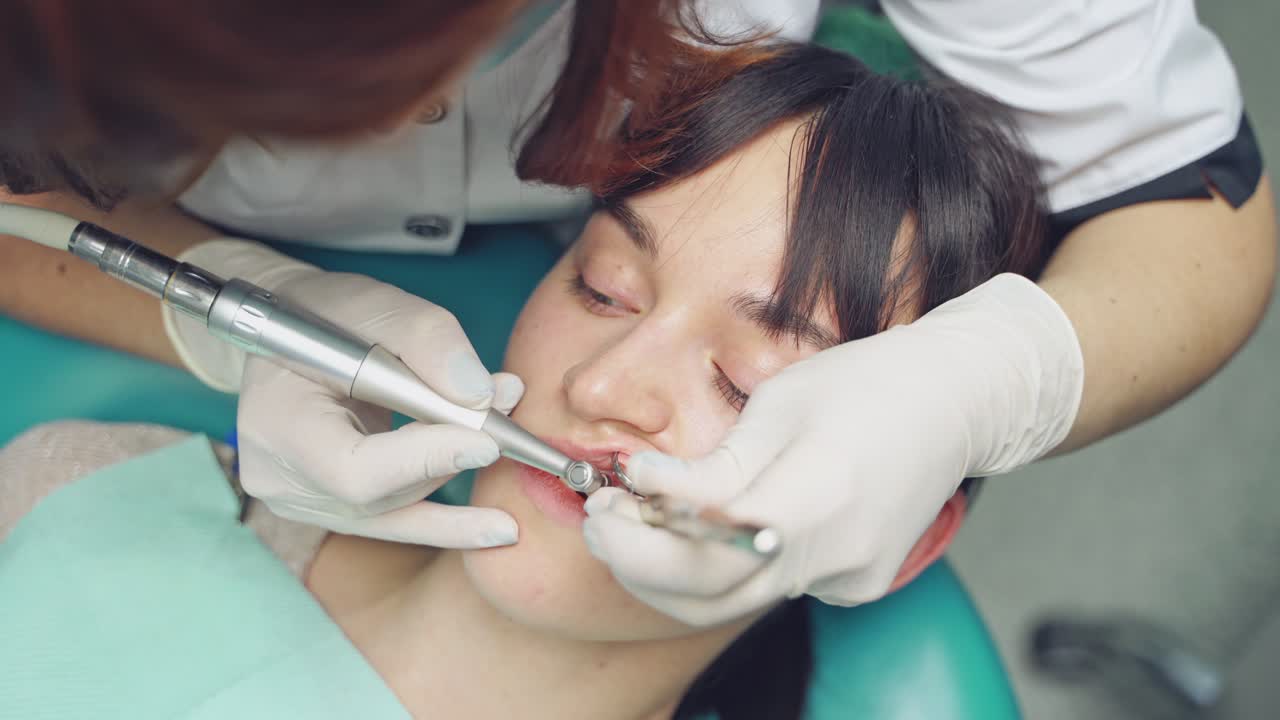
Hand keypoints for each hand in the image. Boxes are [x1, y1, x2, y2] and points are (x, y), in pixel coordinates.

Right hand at [165, 240, 522, 546]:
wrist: (285, 339)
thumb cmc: (324, 315)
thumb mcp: (374, 304)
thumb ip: (429, 341)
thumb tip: (482, 395)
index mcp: (275, 421)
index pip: (355, 469)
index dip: (426, 460)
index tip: (488, 440)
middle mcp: (279, 476)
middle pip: (384, 494)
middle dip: (452, 457)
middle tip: (509, 426)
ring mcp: (300, 502)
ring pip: (398, 510)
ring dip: (455, 472)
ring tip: (510, 444)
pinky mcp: (329, 510)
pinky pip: (395, 523)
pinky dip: (448, 522)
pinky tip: (498, 529)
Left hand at [582, 274, 1083, 624]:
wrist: (957, 400)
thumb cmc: (869, 384)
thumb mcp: (777, 406)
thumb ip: (711, 468)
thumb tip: (644, 491)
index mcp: (819, 496)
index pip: (706, 549)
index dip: (641, 536)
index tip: (606, 498)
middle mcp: (838, 554)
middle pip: (711, 596)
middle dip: (639, 563)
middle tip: (600, 516)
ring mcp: (851, 578)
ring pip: (736, 600)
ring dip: (672, 571)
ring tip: (636, 518)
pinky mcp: (854, 585)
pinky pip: (771, 585)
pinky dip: (726, 565)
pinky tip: (708, 524)